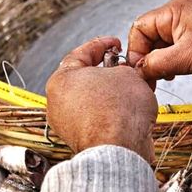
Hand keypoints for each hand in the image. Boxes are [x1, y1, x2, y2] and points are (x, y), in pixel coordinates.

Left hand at [46, 37, 157, 161]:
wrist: (121, 148)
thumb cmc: (119, 111)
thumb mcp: (127, 74)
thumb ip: (122, 69)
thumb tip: (122, 74)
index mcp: (61, 80)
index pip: (82, 53)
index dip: (103, 45)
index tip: (115, 44)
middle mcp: (58, 102)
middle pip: (86, 79)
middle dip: (108, 72)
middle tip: (125, 68)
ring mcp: (68, 124)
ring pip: (93, 100)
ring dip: (112, 93)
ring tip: (133, 90)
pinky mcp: (81, 139)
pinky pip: (97, 118)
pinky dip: (111, 112)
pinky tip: (128, 110)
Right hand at [127, 0, 191, 85]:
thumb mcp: (190, 56)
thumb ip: (160, 62)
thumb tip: (140, 69)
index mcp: (175, 12)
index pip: (141, 27)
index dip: (136, 50)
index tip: (139, 70)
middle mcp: (181, 18)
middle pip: (150, 38)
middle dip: (147, 59)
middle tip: (148, 80)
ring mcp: (191, 31)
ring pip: (163, 48)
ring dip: (159, 64)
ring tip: (162, 79)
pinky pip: (177, 53)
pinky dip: (172, 65)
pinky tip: (174, 75)